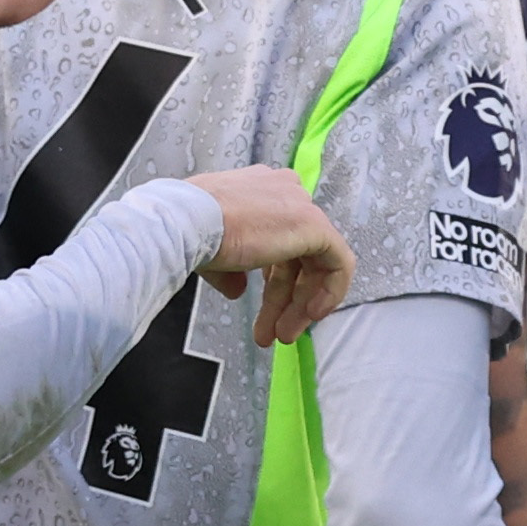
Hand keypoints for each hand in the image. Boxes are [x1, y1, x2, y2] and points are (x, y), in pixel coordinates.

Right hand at [185, 167, 355, 345]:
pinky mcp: (316, 225)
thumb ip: (233, 271)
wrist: (189, 223)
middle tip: (274, 332)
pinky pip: (337, 262)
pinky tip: (310, 315)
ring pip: (314, 263)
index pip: (279, 239)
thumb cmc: (192, 231)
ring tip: (281, 335)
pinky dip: (329, 291)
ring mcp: (302, 207)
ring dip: (299, 304)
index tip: (264, 308)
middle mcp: (285, 192)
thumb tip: (237, 290)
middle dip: (286, 298)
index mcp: (262, 190)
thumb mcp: (215, 253)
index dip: (275, 279)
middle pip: (297, 256)